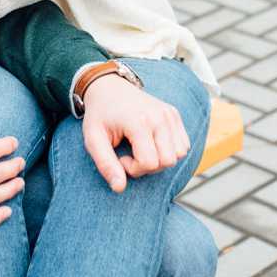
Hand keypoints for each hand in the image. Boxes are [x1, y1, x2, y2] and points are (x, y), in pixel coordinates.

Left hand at [81, 75, 189, 192]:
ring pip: (179, 155)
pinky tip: (151, 143)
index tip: (121, 158)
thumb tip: (119, 188)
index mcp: (139, 121)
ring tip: (142, 149)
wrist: (109, 87)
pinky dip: (170, 150)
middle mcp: (160, 116)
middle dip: (148, 167)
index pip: (149, 163)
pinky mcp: (174, 114)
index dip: (133, 169)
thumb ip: (105, 165)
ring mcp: (170, 114)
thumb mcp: (93, 140)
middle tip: (131, 155)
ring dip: (161, 159)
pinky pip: (183, 145)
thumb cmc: (100, 115)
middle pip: (167, 161)